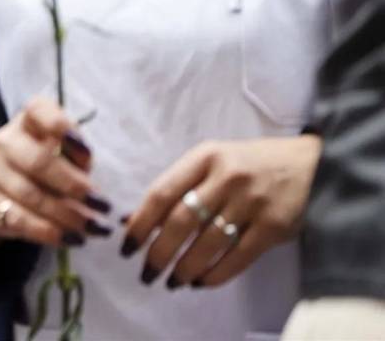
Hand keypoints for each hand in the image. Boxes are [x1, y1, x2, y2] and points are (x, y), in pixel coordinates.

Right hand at [0, 98, 110, 248]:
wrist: (0, 186)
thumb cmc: (44, 162)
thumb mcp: (63, 151)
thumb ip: (78, 156)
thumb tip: (90, 182)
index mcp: (27, 120)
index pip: (38, 110)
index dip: (61, 127)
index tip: (86, 151)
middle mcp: (4, 140)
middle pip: (37, 161)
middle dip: (73, 185)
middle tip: (101, 205)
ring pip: (30, 195)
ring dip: (66, 215)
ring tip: (92, 228)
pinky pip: (18, 219)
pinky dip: (48, 232)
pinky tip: (70, 239)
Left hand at [123, 135, 321, 288]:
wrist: (311, 165)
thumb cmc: (250, 164)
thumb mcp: (212, 162)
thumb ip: (177, 186)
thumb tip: (134, 220)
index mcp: (204, 157)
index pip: (162, 192)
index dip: (141, 223)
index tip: (127, 245)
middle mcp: (226, 177)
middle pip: (181, 221)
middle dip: (159, 252)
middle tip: (147, 272)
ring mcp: (252, 201)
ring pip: (208, 243)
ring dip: (186, 267)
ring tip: (174, 280)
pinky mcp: (275, 225)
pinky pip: (239, 256)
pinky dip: (217, 273)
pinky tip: (202, 282)